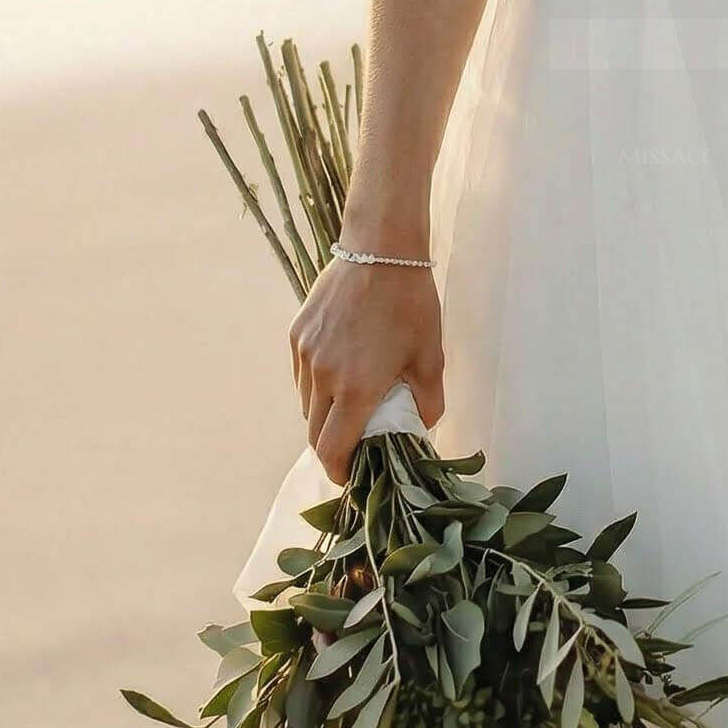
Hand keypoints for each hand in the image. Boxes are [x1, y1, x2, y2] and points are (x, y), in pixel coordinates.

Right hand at [288, 233, 445, 483]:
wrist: (380, 250)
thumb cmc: (412, 304)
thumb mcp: (430, 356)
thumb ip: (427, 401)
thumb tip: (421, 428)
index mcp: (355, 389)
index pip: (332, 451)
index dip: (340, 472)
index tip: (352, 476)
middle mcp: (322, 377)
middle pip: (315, 433)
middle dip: (333, 447)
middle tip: (355, 444)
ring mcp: (305, 355)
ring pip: (306, 404)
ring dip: (324, 415)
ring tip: (350, 404)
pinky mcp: (296, 335)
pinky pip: (301, 375)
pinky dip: (316, 385)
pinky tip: (340, 371)